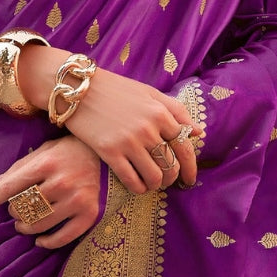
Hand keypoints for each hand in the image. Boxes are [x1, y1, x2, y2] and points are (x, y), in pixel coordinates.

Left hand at [0, 135, 100, 249]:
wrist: (105, 156)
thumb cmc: (68, 153)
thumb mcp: (42, 152)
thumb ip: (19, 168)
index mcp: (46, 163)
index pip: (12, 186)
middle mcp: (61, 182)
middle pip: (25, 207)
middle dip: (15, 211)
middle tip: (15, 211)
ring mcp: (77, 200)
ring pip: (40, 224)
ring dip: (26, 228)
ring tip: (23, 226)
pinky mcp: (89, 214)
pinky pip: (63, 237)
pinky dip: (48, 242)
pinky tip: (40, 241)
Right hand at [17, 47, 201, 193]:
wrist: (78, 88)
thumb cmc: (115, 90)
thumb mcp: (148, 93)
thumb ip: (175, 111)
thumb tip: (199, 132)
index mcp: (160, 112)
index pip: (185, 147)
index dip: (191, 167)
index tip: (189, 179)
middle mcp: (148, 128)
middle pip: (172, 166)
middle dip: (172, 179)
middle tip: (166, 182)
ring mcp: (129, 141)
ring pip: (155, 177)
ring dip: (155, 185)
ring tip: (150, 183)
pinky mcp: (110, 152)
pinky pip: (133, 182)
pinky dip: (138, 188)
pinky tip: (136, 185)